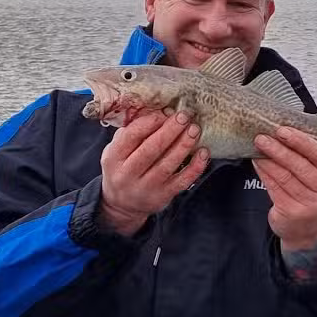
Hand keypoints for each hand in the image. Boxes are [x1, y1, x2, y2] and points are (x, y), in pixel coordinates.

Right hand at [99, 110, 209, 235]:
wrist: (121, 205)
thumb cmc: (122, 168)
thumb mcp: (115, 150)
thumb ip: (130, 131)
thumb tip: (154, 111)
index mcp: (114, 158)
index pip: (131, 137)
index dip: (149, 123)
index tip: (164, 112)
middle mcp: (127, 174)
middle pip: (151, 149)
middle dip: (169, 131)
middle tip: (183, 116)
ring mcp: (146, 187)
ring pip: (167, 164)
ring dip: (183, 145)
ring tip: (194, 130)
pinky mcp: (162, 196)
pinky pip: (181, 181)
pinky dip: (194, 167)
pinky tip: (203, 153)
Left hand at [252, 127, 316, 250]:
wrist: (308, 231)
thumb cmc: (311, 195)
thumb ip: (309, 159)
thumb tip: (283, 133)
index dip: (300, 141)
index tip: (282, 130)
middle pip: (300, 165)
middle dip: (279, 149)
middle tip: (262, 137)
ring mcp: (310, 204)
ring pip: (285, 176)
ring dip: (268, 159)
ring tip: (257, 147)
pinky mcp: (292, 212)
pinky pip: (274, 187)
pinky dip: (264, 172)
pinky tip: (257, 162)